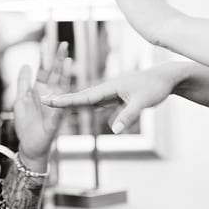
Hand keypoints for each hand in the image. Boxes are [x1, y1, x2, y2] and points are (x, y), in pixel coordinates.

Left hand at [13, 39, 72, 163]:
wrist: (29, 146)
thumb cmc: (26, 125)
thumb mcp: (20, 101)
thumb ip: (22, 84)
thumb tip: (25, 65)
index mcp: (40, 90)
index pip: (44, 70)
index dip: (44, 56)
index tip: (46, 41)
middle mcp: (50, 94)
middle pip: (54, 73)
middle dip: (58, 58)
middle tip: (63, 43)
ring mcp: (55, 104)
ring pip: (61, 84)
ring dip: (64, 71)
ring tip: (66, 57)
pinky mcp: (56, 116)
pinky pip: (62, 102)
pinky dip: (64, 91)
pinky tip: (65, 84)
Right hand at [46, 60, 184, 129]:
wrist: (166, 77)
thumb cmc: (155, 88)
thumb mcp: (142, 103)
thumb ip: (127, 116)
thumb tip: (114, 131)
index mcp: (109, 88)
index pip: (82, 97)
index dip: (65, 101)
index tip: (48, 100)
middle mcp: (106, 88)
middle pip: (80, 96)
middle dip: (62, 99)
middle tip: (42, 99)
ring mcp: (110, 92)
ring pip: (86, 99)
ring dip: (70, 101)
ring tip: (53, 104)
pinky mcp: (115, 96)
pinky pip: (96, 102)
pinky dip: (84, 104)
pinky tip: (77, 106)